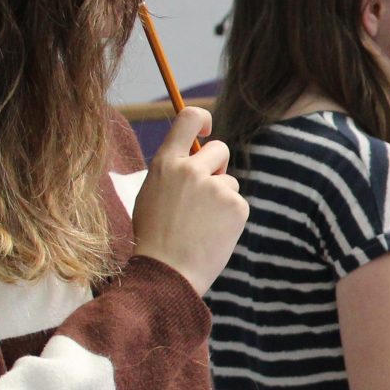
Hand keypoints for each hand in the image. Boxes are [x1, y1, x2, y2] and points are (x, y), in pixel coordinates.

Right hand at [131, 108, 247, 295]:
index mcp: (165, 163)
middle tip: (205, 195)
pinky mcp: (236, 206)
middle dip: (217, 168)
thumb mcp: (152, 194)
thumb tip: (195, 159)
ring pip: (229, 182)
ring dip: (222, 198)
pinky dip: (230, 217)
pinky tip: (213, 233)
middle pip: (219, 150)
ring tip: (201, 224)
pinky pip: (238, 204)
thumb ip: (173, 173)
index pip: (188, 118)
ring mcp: (216, 187)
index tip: (207, 130)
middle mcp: (191, 170)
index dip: (202, 119)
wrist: (168, 272)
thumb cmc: (155, 237)